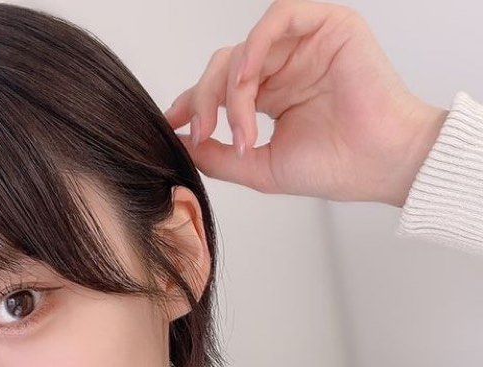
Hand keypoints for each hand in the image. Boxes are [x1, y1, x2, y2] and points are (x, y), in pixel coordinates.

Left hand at [163, 0, 448, 206]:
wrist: (379, 164)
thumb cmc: (336, 168)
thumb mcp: (260, 168)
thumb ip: (218, 155)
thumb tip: (181, 144)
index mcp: (273, 97)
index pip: (221, 89)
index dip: (192, 103)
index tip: (169, 125)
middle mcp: (285, 68)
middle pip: (225, 67)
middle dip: (206, 100)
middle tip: (205, 133)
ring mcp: (305, 45)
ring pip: (244, 50)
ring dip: (231, 89)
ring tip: (238, 127)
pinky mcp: (328, 25)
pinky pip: (279, 18)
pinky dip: (254, 47)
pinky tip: (246, 80)